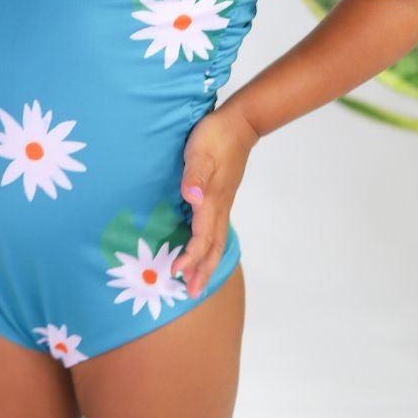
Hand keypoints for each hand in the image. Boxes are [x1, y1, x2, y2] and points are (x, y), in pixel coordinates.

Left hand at [172, 102, 260, 297]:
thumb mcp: (200, 152)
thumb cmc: (216, 136)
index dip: (190, 257)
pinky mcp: (221, 197)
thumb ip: (195, 176)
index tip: (176, 271)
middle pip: (213, 248)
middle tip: (192, 293)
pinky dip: (209, 247)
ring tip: (196, 280)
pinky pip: (215, 230)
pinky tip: (202, 250)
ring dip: (207, 262)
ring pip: (216, 241)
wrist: (240, 124)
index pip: (202, 238)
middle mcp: (219, 207)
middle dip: (203, 271)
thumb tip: (191, 197)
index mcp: (212, 200)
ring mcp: (222, 203)